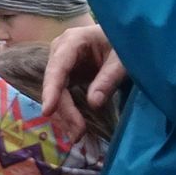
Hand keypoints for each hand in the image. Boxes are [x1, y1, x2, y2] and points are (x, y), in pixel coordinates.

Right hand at [40, 24, 125, 139]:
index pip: (58, 67)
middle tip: (78, 134)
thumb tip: (93, 104)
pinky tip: (75, 127)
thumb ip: (109, 79)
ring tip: (77, 136)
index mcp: (73, 41)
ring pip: (57, 93)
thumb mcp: (122, 60)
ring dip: (65, 115)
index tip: (47, 111)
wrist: (127, 38)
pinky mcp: (67, 75)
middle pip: (55, 84)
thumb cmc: (126, 43)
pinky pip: (62, 95)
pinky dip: (68, 111)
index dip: (52, 89)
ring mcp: (62, 63)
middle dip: (64, 110)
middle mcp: (61, 51)